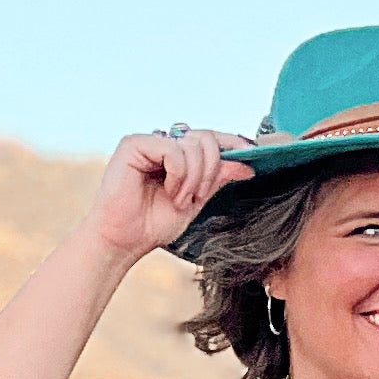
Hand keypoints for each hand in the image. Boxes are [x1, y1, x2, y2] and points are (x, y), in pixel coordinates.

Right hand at [84, 127, 250, 264]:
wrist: (125, 240)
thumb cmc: (153, 224)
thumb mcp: (196, 200)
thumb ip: (216, 179)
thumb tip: (245, 163)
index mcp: (177, 155)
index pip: (210, 140)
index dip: (232, 142)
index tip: (253, 151)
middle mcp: (164, 143)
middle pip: (206, 138)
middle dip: (211, 170)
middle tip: (198, 197)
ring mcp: (149, 141)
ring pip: (193, 144)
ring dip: (194, 178)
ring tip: (179, 199)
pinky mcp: (134, 144)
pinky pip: (174, 150)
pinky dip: (179, 174)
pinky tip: (169, 191)